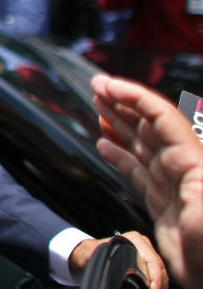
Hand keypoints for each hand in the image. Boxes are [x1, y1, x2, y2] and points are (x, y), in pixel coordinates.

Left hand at [69, 230, 167, 288]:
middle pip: (159, 270)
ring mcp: (147, 253)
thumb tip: (101, 261)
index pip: (152, 262)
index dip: (154, 282)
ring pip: (161, 275)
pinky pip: (158, 278)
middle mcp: (143, 245)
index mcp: (134, 240)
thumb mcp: (92, 254)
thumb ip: (97, 256)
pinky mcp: (147, 263)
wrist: (88, 256)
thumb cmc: (90, 254)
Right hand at [91, 74, 202, 288]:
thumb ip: (196, 179)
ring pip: (140, 143)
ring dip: (119, 121)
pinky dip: (118, 153)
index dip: (133, 96)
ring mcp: (172, 184)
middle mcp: (183, 167)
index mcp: (194, 161)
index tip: (106, 85)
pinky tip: (105, 143)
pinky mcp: (162, 202)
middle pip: (149, 124)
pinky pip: (136, 169)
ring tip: (98, 105)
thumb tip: (177, 153)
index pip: (160, 117)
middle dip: (123, 101)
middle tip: (97, 85)